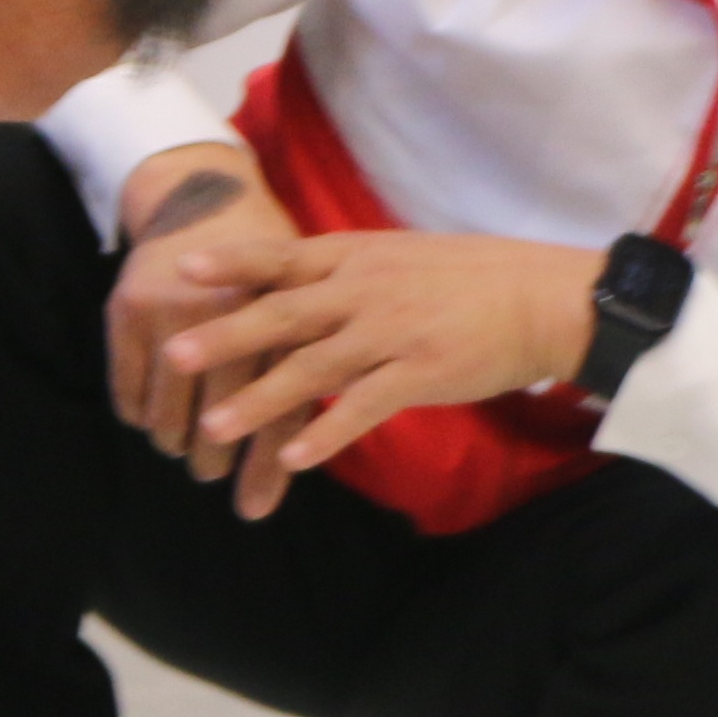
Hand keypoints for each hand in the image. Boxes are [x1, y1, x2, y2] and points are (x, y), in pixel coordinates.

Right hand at [105, 145, 307, 486]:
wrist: (208, 199)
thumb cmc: (273, 271)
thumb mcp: (303, 313)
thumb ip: (310, 379)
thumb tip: (300, 466)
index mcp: (284, 320)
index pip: (276, 414)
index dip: (263, 468)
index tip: (251, 510)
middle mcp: (229, 318)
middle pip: (216, 422)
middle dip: (213, 458)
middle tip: (210, 469)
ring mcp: (172, 315)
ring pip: (167, 414)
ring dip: (175, 441)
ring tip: (183, 447)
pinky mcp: (128, 310)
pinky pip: (128, 391)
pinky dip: (141, 414)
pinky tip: (154, 417)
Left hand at [158, 231, 601, 515]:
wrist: (543, 298)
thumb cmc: (468, 279)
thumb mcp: (397, 257)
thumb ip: (342, 273)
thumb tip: (286, 283)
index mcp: (356, 258)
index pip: (283, 258)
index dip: (233, 263)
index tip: (183, 268)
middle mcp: (366, 291)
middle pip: (284, 314)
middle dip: (226, 336)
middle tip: (174, 355)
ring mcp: (392, 333)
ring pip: (314, 367)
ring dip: (261, 400)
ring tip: (215, 427)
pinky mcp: (422, 373)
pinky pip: (365, 407)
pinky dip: (328, 432)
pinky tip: (293, 459)